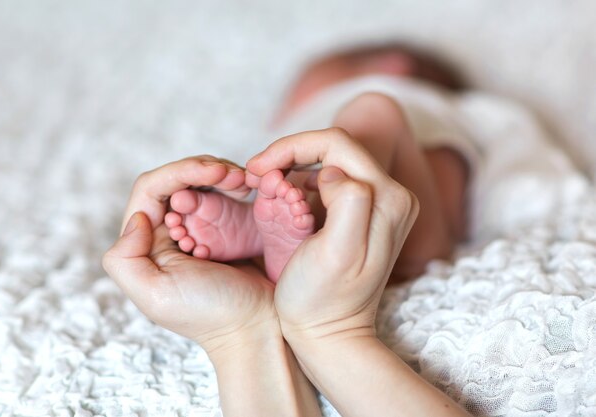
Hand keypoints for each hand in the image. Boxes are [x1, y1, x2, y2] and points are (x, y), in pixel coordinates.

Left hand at [102, 156, 275, 352]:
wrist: (255, 326)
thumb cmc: (209, 314)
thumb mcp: (155, 295)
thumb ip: (126, 259)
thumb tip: (137, 219)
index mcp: (148, 242)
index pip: (152, 188)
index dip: (181, 172)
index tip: (216, 174)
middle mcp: (169, 231)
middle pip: (177, 179)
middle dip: (205, 168)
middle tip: (236, 175)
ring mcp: (199, 228)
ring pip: (201, 182)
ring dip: (222, 173)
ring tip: (245, 181)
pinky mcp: (226, 228)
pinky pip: (224, 194)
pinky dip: (235, 184)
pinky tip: (249, 188)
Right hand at [247, 129, 469, 416]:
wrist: (330, 333)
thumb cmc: (322, 299)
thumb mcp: (336, 254)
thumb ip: (349, 202)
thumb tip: (334, 172)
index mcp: (388, 198)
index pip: (336, 143)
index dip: (291, 146)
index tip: (257, 167)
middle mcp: (393, 195)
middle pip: (335, 147)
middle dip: (290, 153)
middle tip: (255, 173)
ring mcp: (382, 204)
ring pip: (332, 160)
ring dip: (294, 166)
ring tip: (265, 186)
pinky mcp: (367, 213)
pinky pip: (332, 179)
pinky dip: (304, 181)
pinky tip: (285, 197)